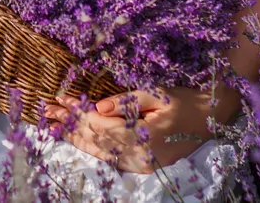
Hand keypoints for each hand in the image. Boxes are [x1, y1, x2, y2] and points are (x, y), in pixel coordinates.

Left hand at [43, 87, 220, 172]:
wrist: (212, 119)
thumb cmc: (185, 102)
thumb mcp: (157, 93)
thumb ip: (126, 101)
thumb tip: (97, 106)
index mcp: (143, 138)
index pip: (100, 124)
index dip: (78, 112)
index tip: (60, 99)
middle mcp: (140, 157)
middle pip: (96, 140)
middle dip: (71, 124)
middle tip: (48, 111)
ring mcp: (141, 165)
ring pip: (100, 152)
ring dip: (76, 137)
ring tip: (55, 124)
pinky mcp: (143, 165)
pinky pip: (111, 157)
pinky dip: (92, 146)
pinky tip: (77, 138)